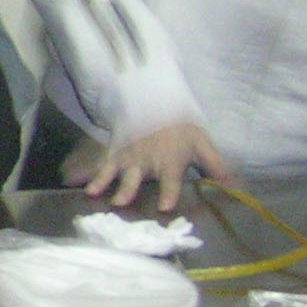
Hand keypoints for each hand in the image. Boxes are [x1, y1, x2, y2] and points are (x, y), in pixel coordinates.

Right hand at [81, 120, 232, 212]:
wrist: (157, 100)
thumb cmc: (181, 127)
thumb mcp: (202, 144)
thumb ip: (216, 168)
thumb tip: (236, 189)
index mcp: (169, 161)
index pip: (169, 180)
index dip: (167, 193)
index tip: (163, 206)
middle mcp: (146, 161)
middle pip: (134, 178)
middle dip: (126, 190)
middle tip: (119, 202)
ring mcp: (127, 156)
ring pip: (112, 170)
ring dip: (102, 181)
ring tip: (92, 192)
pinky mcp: (114, 151)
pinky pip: (98, 162)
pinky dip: (84, 171)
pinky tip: (70, 179)